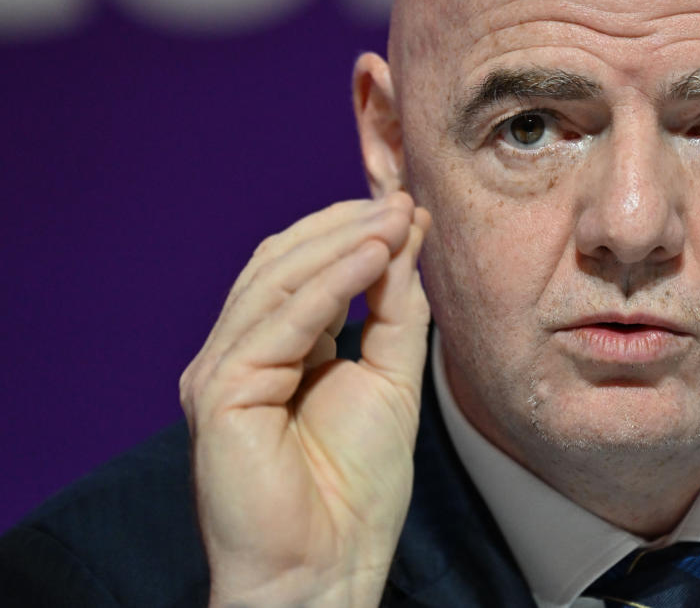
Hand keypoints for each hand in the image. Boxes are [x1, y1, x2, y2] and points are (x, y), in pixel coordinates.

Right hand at [179, 192, 430, 606]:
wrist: (329, 566)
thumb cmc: (355, 490)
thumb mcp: (391, 377)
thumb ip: (394, 309)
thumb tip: (406, 237)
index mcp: (273, 351)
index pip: (301, 270)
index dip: (352, 232)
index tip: (408, 206)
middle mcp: (238, 354)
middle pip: (282, 264)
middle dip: (345, 226)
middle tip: (403, 202)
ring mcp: (222, 372)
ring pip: (276, 281)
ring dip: (340, 243)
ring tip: (395, 219)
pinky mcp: (221, 393)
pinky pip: (279, 322)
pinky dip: (328, 283)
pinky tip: (372, 256)